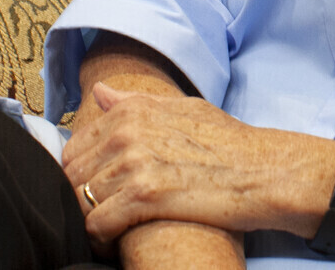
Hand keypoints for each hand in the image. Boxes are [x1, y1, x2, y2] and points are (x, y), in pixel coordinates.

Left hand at [62, 83, 334, 245]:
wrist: (263, 171)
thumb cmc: (228, 142)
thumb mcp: (184, 108)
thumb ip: (136, 102)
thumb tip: (99, 93)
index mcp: (132, 109)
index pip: (73, 148)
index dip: (81, 174)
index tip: (96, 190)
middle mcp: (127, 131)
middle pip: (71, 175)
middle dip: (81, 197)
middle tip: (102, 213)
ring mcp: (135, 162)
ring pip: (80, 200)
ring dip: (91, 218)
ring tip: (110, 228)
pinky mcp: (146, 196)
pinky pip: (97, 223)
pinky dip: (101, 237)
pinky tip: (116, 240)